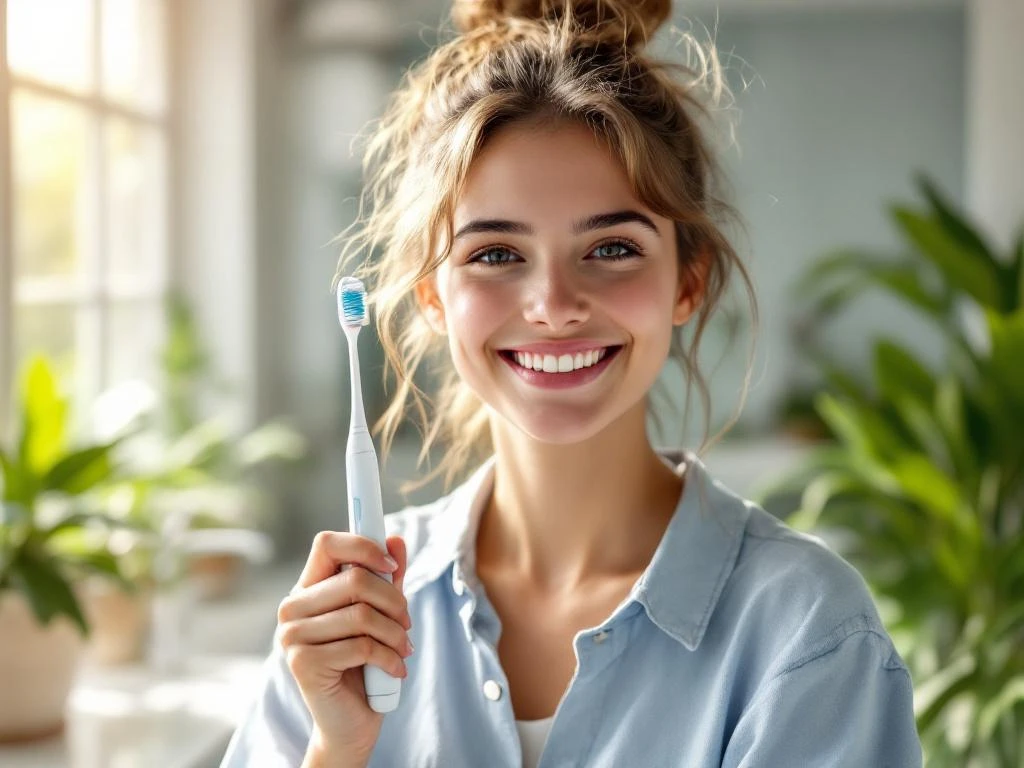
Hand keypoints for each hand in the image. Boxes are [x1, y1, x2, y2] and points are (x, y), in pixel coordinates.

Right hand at [277, 532, 412, 762]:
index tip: (392, 566)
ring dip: (395, 633)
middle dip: (394, 600)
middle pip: (355, 579)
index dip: (363, 546)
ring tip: (403, 647)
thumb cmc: (364, 663)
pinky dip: (389, 657)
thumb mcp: (380, 614)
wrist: (349, 721)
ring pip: (362, 614)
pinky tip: (396, 668)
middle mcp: (292, 608)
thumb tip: (396, 540)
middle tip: (406, 622)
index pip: (327, 543)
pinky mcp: (302, 663)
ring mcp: (292, 636)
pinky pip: (361, 646)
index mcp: (307, 588)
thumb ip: (386, 579)